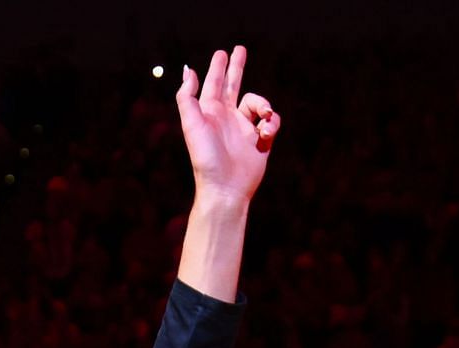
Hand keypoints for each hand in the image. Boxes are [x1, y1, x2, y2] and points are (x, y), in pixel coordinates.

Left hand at [175, 47, 278, 208]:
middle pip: (234, 85)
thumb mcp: (192, 126)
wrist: (225, 188)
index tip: (222, 53)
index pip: (214, 84)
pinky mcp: (259, 140)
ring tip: (264, 117)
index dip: (218, 68)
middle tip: (240, 49)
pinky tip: (265, 134)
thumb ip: (187, 98)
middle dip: (237, 67)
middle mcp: (226, 118)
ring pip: (258, 104)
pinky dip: (272, 124)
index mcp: (209, 113)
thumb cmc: (206, 158)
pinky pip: (271, 122)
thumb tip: (188, 70)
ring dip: (264, 105)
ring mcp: (243, 128)